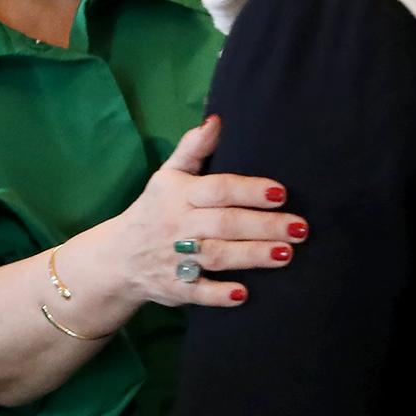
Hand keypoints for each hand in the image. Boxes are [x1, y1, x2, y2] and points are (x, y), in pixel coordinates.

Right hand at [110, 116, 305, 307]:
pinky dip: (219, 295)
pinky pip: (197, 292)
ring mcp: (174, 258)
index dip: (249, 190)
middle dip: (264, 226)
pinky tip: (244, 294)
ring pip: (217, 256)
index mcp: (179, 194)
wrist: (116, 258)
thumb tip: (217, 120)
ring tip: (287, 254)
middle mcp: (177, 225)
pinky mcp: (174, 288)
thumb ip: (193, 149)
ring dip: (252, 256)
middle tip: (300, 228)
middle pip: (225, 224)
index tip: (281, 193)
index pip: (218, 190)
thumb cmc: (155, 210)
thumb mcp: (168, 176)